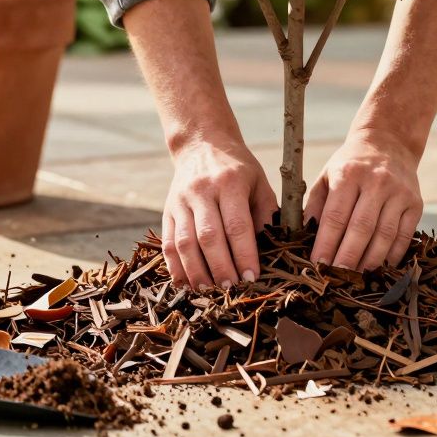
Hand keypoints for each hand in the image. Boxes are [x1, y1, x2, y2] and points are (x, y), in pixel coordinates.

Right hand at [161, 140, 278, 288]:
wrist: (202, 144)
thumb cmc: (238, 169)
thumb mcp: (259, 183)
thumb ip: (265, 215)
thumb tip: (269, 253)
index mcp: (230, 183)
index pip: (237, 225)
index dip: (244, 254)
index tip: (252, 278)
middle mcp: (202, 191)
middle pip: (208, 236)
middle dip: (220, 268)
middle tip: (232, 289)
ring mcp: (180, 201)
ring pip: (184, 243)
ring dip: (196, 272)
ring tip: (210, 291)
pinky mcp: (167, 211)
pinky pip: (167, 243)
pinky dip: (175, 267)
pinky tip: (186, 283)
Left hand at [306, 131, 422, 270]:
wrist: (389, 142)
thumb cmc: (351, 164)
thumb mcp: (327, 174)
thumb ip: (315, 204)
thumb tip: (304, 235)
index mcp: (348, 174)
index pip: (335, 216)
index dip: (326, 243)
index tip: (318, 264)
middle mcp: (376, 182)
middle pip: (361, 228)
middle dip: (347, 258)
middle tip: (337, 278)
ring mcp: (399, 193)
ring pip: (384, 235)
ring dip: (370, 261)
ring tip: (357, 278)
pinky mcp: (416, 203)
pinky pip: (404, 236)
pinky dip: (392, 256)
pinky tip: (380, 268)